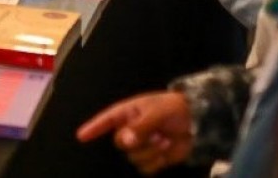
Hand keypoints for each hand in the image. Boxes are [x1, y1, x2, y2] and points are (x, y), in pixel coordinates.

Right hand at [76, 90, 192, 173]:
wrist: (197, 123)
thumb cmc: (176, 109)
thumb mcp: (157, 111)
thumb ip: (140, 125)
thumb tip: (125, 140)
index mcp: (129, 112)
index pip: (106, 120)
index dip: (93, 127)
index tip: (81, 136)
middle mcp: (131, 129)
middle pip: (120, 143)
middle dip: (138, 142)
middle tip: (155, 134)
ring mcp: (141, 145)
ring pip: (133, 158)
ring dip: (151, 152)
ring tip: (164, 140)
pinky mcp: (152, 159)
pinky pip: (145, 168)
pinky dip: (157, 162)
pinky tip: (166, 151)